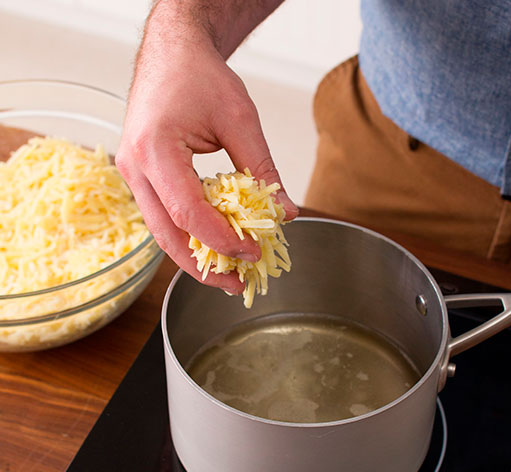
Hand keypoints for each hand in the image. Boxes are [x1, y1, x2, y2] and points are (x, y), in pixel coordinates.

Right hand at [115, 0, 296, 294]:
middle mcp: (134, 166)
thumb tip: (285, 213)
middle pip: (167, 236)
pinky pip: (163, 218)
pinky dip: (189, 237)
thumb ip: (263, 169)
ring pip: (162, 233)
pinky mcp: (141, 177)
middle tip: (236, 285)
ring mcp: (132, 173)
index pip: (189, 214)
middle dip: (203, 267)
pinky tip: (214, 246)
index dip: (223, 241)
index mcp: (155, 149)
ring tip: (227, 274)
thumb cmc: (199, 76)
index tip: (253, 252)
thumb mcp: (240, 118)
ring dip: (194, 258)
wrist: (172, 54)